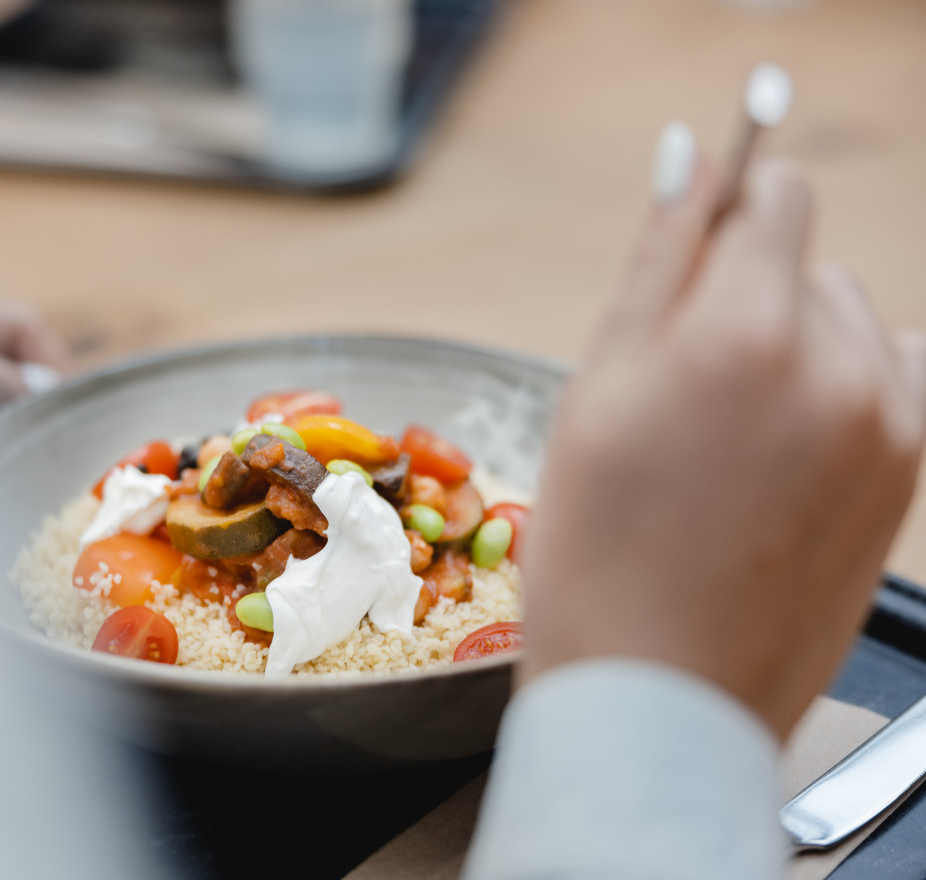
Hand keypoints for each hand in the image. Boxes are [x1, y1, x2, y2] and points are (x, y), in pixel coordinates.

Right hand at [520, 130, 925, 739]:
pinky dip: (840, 393)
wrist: (660, 694)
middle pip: (808, 264)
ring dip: (795, 348)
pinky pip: (887, 383)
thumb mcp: (597, 389)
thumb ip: (659, 260)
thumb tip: (695, 157)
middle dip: (747, 298)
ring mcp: (890, 425)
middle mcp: (840, 367)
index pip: (776, 195)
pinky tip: (780, 457)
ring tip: (727, 440)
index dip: (726, 214)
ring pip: (850, 325)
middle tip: (678, 395)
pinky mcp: (910, 474)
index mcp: (745, 332)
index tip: (694, 256)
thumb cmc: (600, 550)